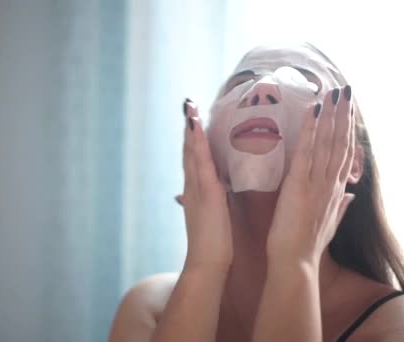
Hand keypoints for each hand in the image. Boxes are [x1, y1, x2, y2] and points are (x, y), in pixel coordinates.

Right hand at [177, 99, 232, 269]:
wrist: (207, 263)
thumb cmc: (214, 242)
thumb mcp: (212, 216)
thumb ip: (212, 201)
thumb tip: (216, 190)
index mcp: (197, 190)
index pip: (194, 159)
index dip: (192, 139)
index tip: (193, 118)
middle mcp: (193, 186)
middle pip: (188, 151)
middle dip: (188, 127)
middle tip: (187, 104)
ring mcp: (198, 188)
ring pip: (191, 153)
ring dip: (189, 129)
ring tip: (189, 107)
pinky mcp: (207, 192)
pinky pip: (201, 163)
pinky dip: (197, 144)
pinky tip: (196, 127)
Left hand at [266, 86, 354, 265]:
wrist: (295, 261)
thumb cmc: (307, 245)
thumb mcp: (329, 224)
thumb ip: (340, 207)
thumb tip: (350, 195)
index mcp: (335, 191)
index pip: (344, 154)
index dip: (347, 131)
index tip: (349, 111)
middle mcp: (330, 183)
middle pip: (340, 143)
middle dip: (344, 115)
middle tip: (346, 90)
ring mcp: (316, 183)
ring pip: (328, 143)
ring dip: (332, 116)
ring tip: (335, 93)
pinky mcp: (299, 185)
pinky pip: (307, 153)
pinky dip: (311, 130)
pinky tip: (314, 111)